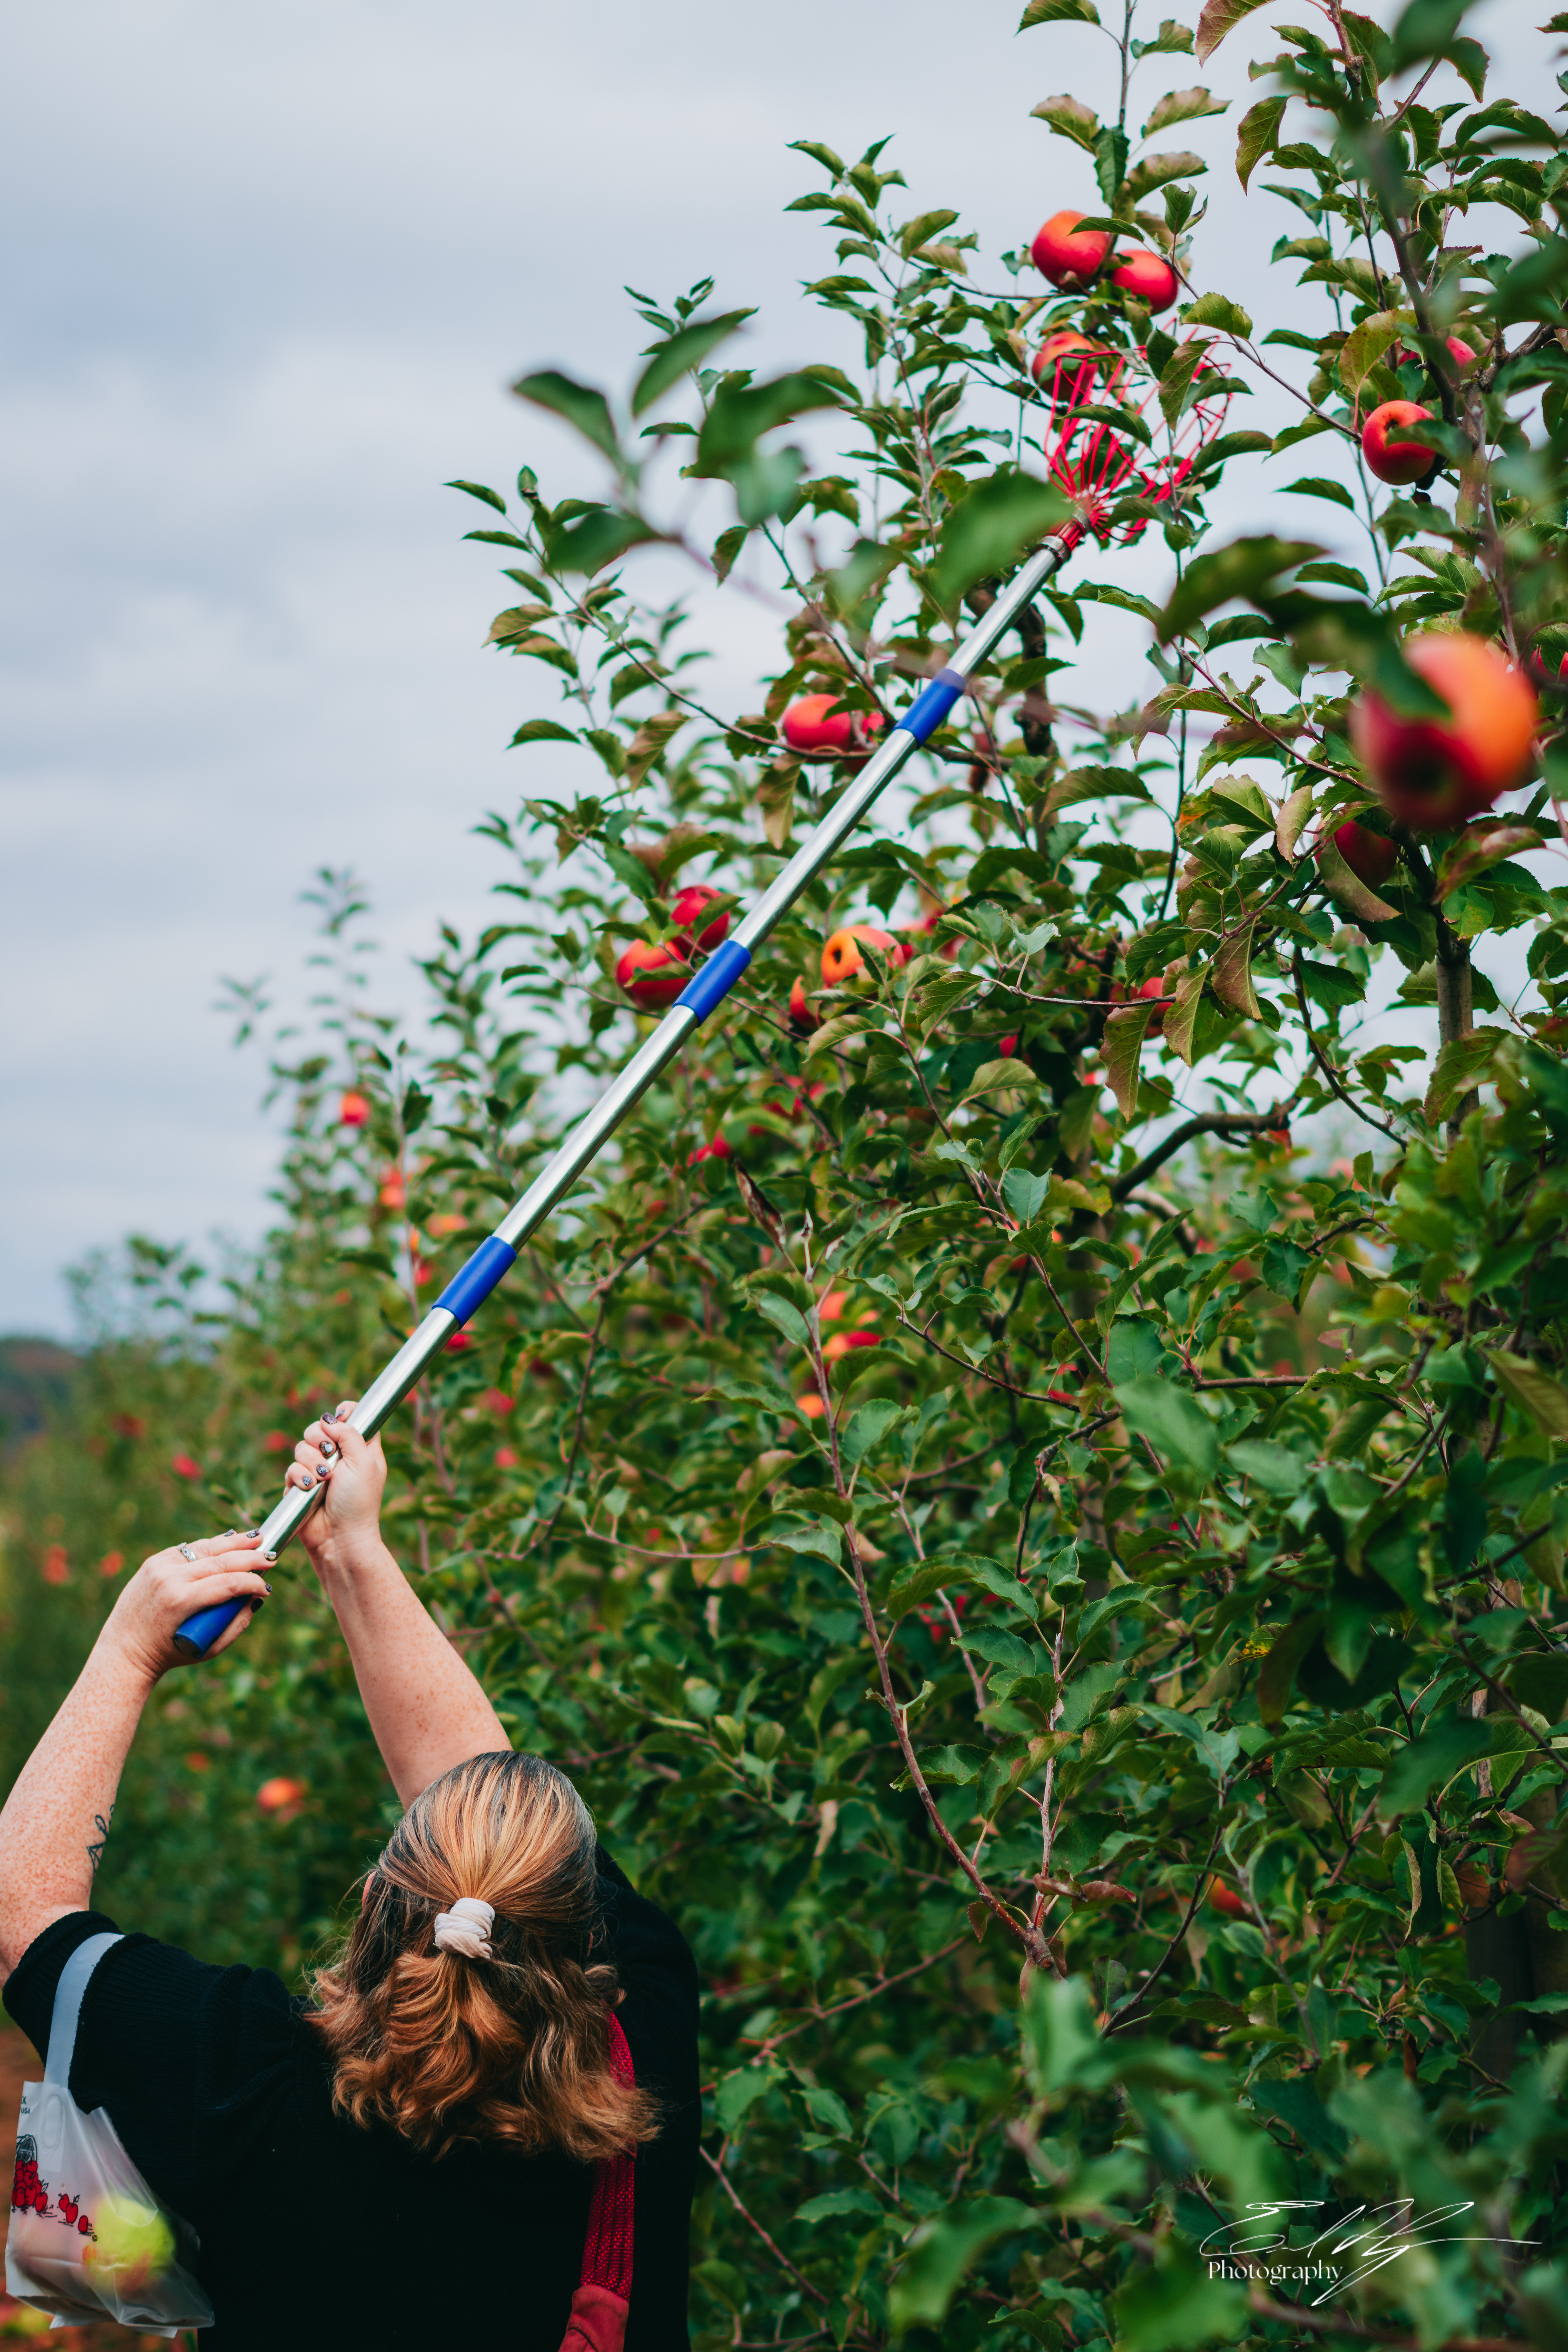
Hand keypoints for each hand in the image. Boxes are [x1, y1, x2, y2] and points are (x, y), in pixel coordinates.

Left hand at [103, 1534, 270, 1678]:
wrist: (124, 1649)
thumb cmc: (169, 1653)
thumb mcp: (207, 1650)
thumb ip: (236, 1625)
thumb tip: (256, 1599)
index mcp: (180, 1600)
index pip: (229, 1582)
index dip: (253, 1582)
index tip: (267, 1588)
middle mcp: (169, 1578)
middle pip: (221, 1560)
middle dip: (251, 1557)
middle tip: (272, 1557)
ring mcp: (160, 1566)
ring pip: (206, 1547)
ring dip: (234, 1543)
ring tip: (257, 1538)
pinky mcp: (155, 1561)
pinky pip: (190, 1549)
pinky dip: (211, 1546)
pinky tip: (229, 1542)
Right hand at [286, 1401, 387, 1570]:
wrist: (339, 1537)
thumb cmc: (358, 1501)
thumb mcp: (363, 1462)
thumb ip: (350, 1434)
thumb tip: (331, 1418)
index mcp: (361, 1448)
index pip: (352, 1417)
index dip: (344, 1413)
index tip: (341, 1416)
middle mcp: (338, 1456)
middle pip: (320, 1428)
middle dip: (320, 1439)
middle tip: (328, 1455)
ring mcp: (318, 1470)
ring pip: (302, 1446)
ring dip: (310, 1461)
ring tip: (322, 1480)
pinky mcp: (300, 1484)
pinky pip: (290, 1467)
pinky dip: (298, 1476)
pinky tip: (308, 1487)